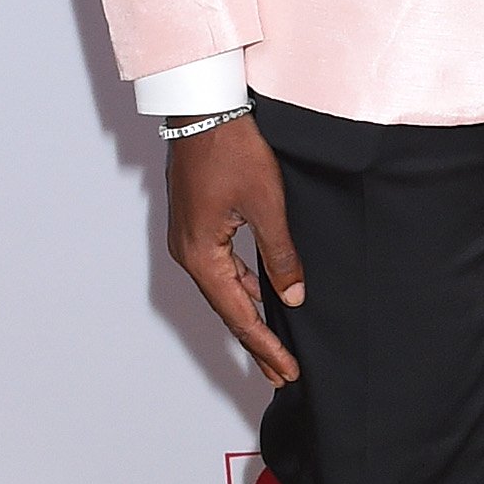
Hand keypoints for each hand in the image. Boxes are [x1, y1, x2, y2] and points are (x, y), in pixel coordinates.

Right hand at [167, 115, 304, 380]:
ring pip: (225, 291)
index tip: (288, 371)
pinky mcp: (199, 225)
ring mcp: (191, 240)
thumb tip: (294, 297)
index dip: (265, 346)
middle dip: (257, 343)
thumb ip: (281, 255)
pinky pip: (222, 269)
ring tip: (275, 347)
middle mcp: (189, 254)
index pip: (239, 314)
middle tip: (283, 374)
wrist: (205, 109)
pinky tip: (264, 297)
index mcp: (202, 255)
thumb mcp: (268, 205)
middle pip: (228, 309)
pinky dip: (244, 290)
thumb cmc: (234, 150)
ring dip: (251, 318)